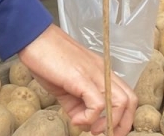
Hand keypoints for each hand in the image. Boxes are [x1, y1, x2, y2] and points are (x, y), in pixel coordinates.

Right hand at [19, 25, 136, 135]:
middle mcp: (102, 72)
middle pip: (130, 101)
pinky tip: (75, 119)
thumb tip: (83, 121)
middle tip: (102, 133)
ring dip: (108, 124)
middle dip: (121, 125)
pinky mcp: (81, 77)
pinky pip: (97, 103)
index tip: (107, 130)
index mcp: (101, 72)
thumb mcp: (67, 85)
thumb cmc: (47, 58)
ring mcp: (94, 73)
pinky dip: (89, 118)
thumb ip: (78, 103)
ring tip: (90, 129)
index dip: (123, 118)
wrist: (33, 37)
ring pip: (120, 103)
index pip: (127, 96)